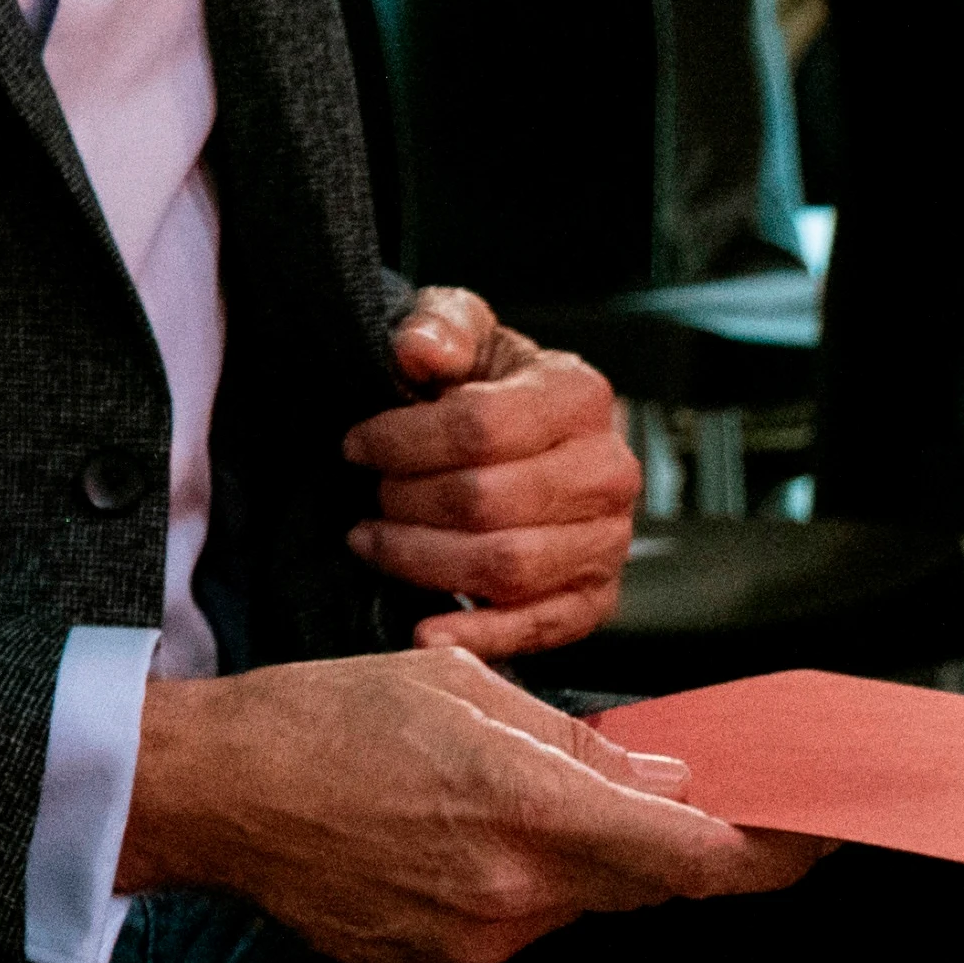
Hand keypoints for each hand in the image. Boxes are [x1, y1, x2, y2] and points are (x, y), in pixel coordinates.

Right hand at [116, 647, 819, 962]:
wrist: (206, 793)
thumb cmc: (314, 720)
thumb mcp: (457, 687)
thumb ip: (577, 740)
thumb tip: (661, 779)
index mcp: (530, 805)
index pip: (699, 859)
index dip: (773, 855)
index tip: (809, 837)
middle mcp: (515, 890)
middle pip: (638, 881)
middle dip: (635, 835)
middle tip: (573, 785)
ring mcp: (477, 943)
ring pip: (570, 905)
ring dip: (553, 861)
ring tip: (456, 806)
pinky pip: (511, 934)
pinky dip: (496, 893)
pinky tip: (423, 848)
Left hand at [346, 287, 640, 655]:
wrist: (521, 437)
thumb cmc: (483, 381)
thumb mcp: (460, 330)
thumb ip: (440, 325)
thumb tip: (419, 350)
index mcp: (579, 395)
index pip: (481, 426)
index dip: (402, 440)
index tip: (356, 445)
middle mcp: (608, 471)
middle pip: (487, 501)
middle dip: (405, 502)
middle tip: (367, 497)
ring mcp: (608, 540)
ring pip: (506, 565)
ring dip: (422, 561)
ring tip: (375, 542)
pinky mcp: (594, 598)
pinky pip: (541, 627)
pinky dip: (480, 637)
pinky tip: (425, 632)